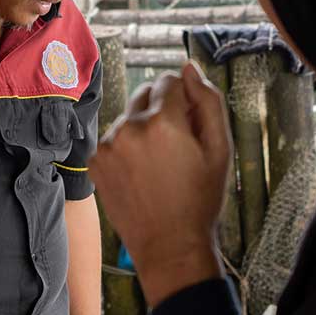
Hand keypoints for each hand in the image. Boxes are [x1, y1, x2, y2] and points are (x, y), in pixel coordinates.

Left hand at [89, 62, 231, 306]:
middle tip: (177, 144)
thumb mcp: (220, 149)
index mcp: (163, 121)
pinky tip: (141, 173)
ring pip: (129, 116)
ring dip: (142, 127)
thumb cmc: (200, 199)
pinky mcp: (95, 160)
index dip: (185, 99)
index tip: (191, 124)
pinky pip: (113, 138)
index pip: (169, 81)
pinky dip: (126, 146)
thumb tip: (188, 68)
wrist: (169, 246)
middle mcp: (129, 127)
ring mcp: (108, 144)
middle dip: (162, 108)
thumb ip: (207, 101)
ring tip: (159, 164)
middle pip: (145, 92)